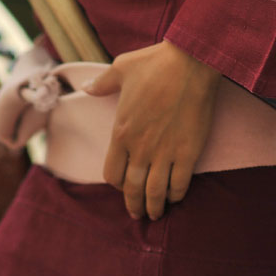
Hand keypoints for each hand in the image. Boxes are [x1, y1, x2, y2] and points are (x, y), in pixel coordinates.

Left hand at [83, 40, 220, 220]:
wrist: (190, 62)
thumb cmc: (154, 63)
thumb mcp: (121, 68)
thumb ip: (102, 83)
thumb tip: (85, 87)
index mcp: (121, 131)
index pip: (112, 173)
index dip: (116, 183)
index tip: (122, 184)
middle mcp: (140, 148)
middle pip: (132, 189)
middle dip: (134, 205)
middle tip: (138, 213)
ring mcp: (165, 152)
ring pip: (155, 193)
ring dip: (154, 207)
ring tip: (156, 213)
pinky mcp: (187, 153)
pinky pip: (179, 184)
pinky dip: (176, 195)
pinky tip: (175, 195)